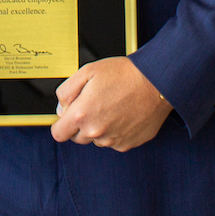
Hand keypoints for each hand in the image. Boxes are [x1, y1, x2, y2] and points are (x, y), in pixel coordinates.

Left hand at [50, 57, 172, 150]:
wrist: (155, 82)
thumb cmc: (123, 74)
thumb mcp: (86, 71)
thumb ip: (66, 91)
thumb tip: (61, 108)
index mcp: (81, 115)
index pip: (58, 133)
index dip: (61, 124)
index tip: (67, 116)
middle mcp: (96, 132)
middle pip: (77, 137)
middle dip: (80, 124)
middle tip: (93, 104)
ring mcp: (113, 140)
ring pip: (97, 140)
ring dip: (99, 128)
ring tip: (110, 106)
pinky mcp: (128, 144)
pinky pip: (114, 141)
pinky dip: (115, 131)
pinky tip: (122, 113)